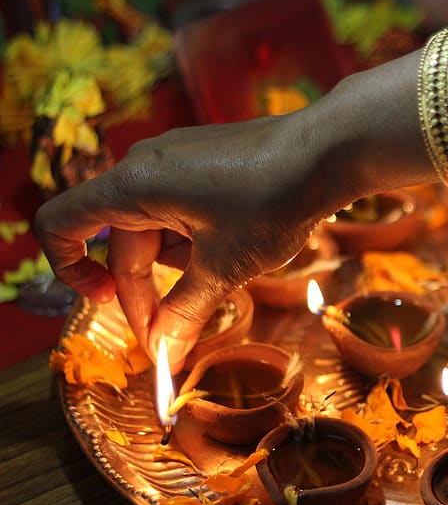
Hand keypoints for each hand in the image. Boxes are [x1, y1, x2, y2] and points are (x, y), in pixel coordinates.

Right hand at [36, 113, 338, 368]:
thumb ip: (185, 311)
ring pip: (159, 229)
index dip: (70, 270)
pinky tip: (238, 253)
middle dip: (145, 294)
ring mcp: (179, 159)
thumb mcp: (225, 266)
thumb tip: (164, 354)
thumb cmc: (272, 201)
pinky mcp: (208, 161)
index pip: (62, 224)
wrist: (329, 150)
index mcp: (133, 184)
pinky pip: (184, 210)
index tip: (105, 304)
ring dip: (181, 267)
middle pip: (122, 240)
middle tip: (175, 339)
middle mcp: (146, 165)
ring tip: (228, 276)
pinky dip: (199, 242)